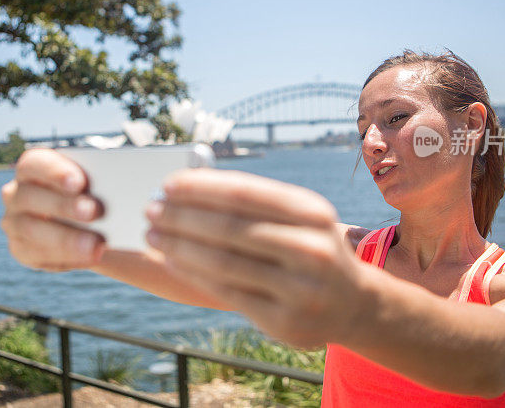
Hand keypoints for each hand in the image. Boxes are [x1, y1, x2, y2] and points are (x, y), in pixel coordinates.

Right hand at [1, 148, 105, 271]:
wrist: (96, 225)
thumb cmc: (97, 193)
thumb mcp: (101, 182)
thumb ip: (103, 178)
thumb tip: (118, 180)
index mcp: (34, 167)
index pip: (34, 163)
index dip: (55, 172)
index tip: (80, 183)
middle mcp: (17, 193)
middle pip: (30, 196)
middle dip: (63, 206)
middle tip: (94, 212)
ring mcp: (14, 222)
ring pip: (30, 229)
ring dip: (65, 238)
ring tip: (97, 244)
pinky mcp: (21, 249)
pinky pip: (36, 255)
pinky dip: (66, 257)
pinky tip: (91, 256)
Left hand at [145, 168, 369, 347]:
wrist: (352, 304)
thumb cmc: (309, 248)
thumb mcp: (298, 217)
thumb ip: (253, 202)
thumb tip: (187, 187)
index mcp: (313, 212)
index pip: (246, 193)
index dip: (202, 187)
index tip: (168, 183)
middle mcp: (311, 248)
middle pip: (230, 227)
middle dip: (183, 216)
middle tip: (151, 208)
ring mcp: (300, 289)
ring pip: (224, 262)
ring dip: (179, 245)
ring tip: (152, 234)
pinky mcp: (284, 321)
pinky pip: (226, 292)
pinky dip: (192, 273)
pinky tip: (172, 260)